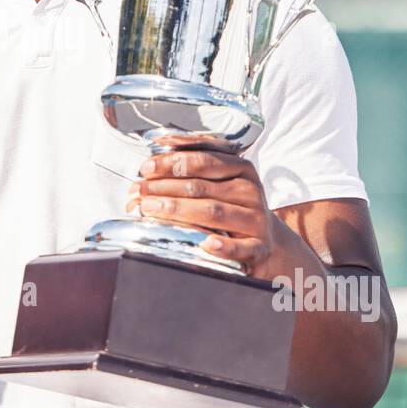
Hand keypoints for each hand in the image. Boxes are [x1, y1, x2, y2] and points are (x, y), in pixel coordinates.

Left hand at [126, 149, 278, 274]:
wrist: (269, 242)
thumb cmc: (234, 208)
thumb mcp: (222, 183)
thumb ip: (195, 170)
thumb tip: (152, 162)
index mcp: (241, 169)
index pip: (203, 160)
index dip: (172, 162)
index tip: (146, 168)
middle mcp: (250, 191)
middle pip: (201, 187)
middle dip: (163, 188)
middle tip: (137, 192)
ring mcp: (256, 219)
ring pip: (213, 212)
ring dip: (177, 210)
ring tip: (148, 209)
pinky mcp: (259, 246)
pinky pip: (240, 247)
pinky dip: (223, 246)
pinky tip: (206, 244)